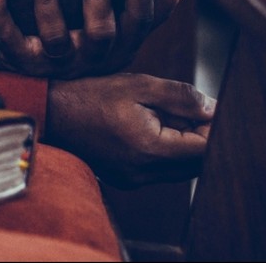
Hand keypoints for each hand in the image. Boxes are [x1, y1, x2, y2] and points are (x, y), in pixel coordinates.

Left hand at [0, 0, 183, 78]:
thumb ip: (150, 10)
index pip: (137, 20)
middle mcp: (89, 57)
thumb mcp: (125, 35)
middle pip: (99, 31)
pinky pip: (8, 38)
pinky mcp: (22, 62)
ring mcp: (55, 62)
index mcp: (118, 46)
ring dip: (47, 1)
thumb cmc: (92, 47)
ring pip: (54, 35)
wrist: (52, 95)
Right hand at [43, 73, 213, 187]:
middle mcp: (143, 172)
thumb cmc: (90, 95)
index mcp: (149, 148)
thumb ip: (181, 97)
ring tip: (164, 116)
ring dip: (184, 145)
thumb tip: (214, 109)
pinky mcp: (126, 179)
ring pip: (180, 169)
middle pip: (196, 164)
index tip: (211, 109)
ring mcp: (133, 180)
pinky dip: (166, 151)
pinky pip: (161, 170)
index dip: (215, 129)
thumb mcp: (139, 85)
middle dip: (201, 137)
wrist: (49, 114)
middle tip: (189, 109)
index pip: (205, 150)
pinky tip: (150, 127)